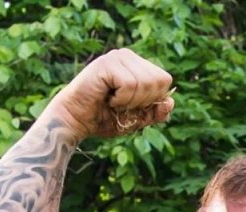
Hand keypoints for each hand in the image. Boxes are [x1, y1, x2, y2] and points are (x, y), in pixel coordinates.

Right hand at [44, 48, 174, 140]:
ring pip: (145, 83)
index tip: (133, 106)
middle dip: (144, 101)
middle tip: (122, 105)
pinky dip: (121, 99)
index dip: (154, 99)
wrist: (75, 121)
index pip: (165, 79)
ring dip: (131, 102)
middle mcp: (127, 56)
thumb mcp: (137, 119)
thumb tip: (170, 102)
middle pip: (159, 80)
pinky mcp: (106, 64)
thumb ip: (156, 112)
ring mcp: (116, 57)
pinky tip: (107, 98)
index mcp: (137, 65)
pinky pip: (130, 84)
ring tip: (114, 102)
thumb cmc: (104, 118)